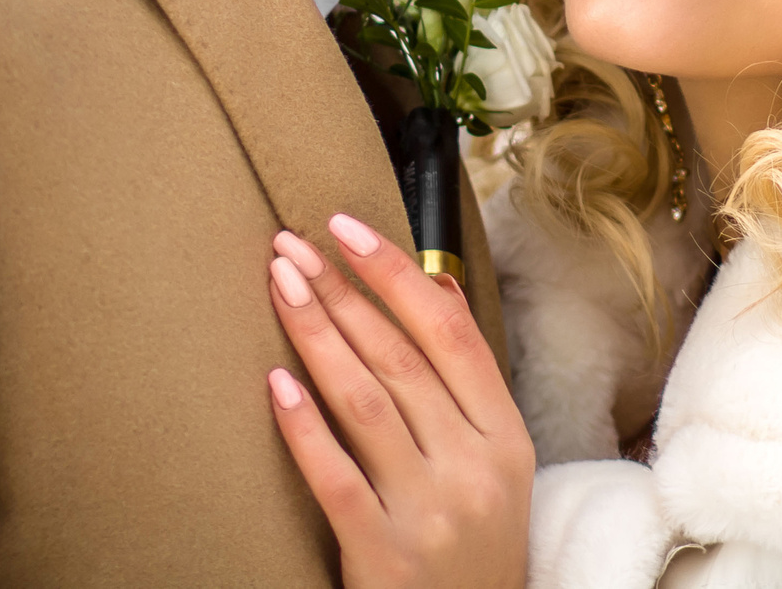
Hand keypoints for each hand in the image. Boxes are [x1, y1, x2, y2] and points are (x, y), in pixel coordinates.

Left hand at [268, 214, 531, 588]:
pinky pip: (334, 477)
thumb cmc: (476, 548)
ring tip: (280, 286)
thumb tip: (436, 289)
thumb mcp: (497, 465)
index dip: (395, 272)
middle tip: (292, 246)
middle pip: (399, 358)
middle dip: (340, 292)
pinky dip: (303, 426)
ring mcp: (429, 512)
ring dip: (316, 335)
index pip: (449, 332)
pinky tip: (274, 383)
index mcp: (506, 439)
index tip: (346, 227)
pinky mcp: (382, 554)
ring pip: (365, 403)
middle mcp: (473, 468)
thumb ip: (466, 385)